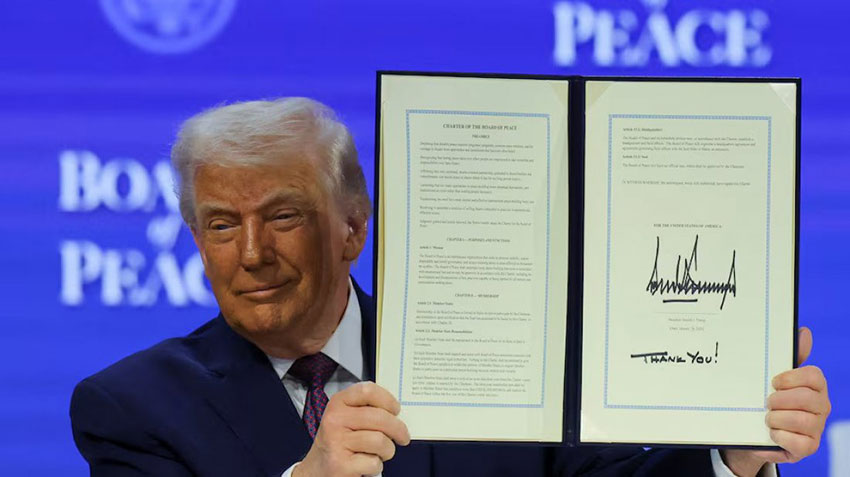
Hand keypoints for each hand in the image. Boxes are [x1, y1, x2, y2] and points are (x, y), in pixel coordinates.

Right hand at [294, 381, 410, 476]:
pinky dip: (376, 465)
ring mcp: (336, 442)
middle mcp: (335, 420)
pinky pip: (373, 462)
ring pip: (380, 441)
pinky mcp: (340, 464)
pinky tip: (367, 464)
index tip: (395, 409)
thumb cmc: (338, 442)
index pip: (368, 391)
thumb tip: (396, 412)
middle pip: (380, 417)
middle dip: (398, 429)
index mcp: (338, 403)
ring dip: (387, 450)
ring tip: (381, 452)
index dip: (388, 399)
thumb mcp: (346, 418)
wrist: (317, 469)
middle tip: (403, 436)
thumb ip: (367, 409)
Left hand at [721, 327, 831, 475]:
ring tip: (767, 418)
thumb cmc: (769, 400)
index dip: (792, 378)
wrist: (755, 431)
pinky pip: (797, 441)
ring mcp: (817, 428)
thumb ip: (790, 357)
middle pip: (806, 398)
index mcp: (815, 386)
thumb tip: (805, 332)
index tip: (774, 382)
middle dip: (780, 400)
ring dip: (776, 418)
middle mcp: (821, 406)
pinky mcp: (809, 447)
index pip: (814, 376)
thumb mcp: (775, 379)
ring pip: (801, 420)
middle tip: (767, 402)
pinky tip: (772, 433)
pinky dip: (779, 436)